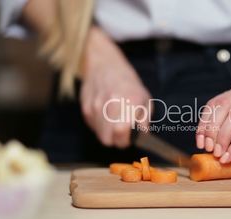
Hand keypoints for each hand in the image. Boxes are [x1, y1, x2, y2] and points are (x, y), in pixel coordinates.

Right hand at [80, 27, 150, 147]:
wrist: (105, 65)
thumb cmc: (128, 84)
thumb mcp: (144, 98)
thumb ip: (145, 119)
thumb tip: (142, 135)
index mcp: (129, 101)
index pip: (121, 132)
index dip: (125, 141)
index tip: (129, 139)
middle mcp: (111, 104)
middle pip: (107, 139)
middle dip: (116, 140)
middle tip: (122, 134)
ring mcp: (95, 106)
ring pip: (99, 135)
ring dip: (108, 134)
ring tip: (114, 122)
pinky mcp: (85, 108)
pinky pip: (92, 127)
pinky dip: (100, 126)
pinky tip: (105, 116)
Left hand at [196, 86, 230, 163]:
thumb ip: (226, 124)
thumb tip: (205, 143)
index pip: (214, 104)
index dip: (203, 123)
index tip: (200, 142)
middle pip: (222, 108)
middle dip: (210, 130)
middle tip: (208, 148)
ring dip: (222, 138)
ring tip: (218, 154)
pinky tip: (229, 157)